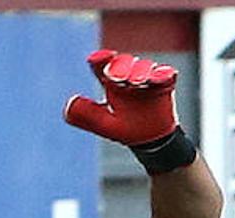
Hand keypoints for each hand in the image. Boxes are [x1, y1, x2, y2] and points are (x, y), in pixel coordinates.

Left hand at [63, 49, 179, 145]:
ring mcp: (146, 77)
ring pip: (143, 67)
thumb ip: (86, 115)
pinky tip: (157, 79)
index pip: (102, 65)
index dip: (99, 59)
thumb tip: (69, 104)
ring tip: (138, 82)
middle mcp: (127, 75)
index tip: (95, 59)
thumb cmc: (124, 128)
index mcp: (110, 81)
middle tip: (117, 78)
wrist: (149, 140)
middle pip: (122, 63)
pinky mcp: (164, 83)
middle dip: (120, 68)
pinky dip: (162, 74)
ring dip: (140, 72)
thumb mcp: (103, 125)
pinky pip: (164, 74)